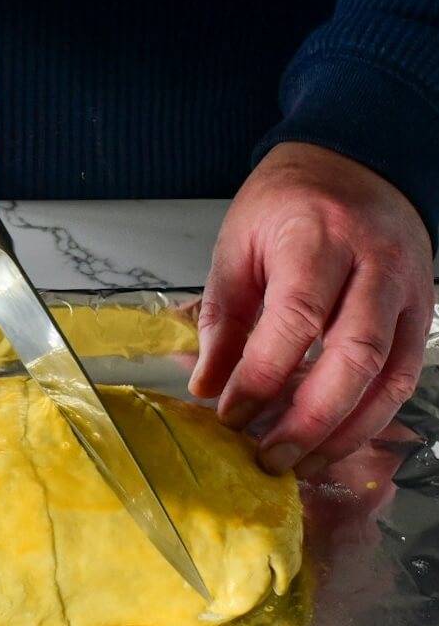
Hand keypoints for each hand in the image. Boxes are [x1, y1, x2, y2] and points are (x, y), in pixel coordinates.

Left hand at [190, 142, 434, 475]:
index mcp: (319, 237)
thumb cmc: (290, 203)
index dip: (262, 379)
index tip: (230, 415)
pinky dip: (370, 418)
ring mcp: (408, 289)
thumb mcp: (237, 245)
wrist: (356, 160)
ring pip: (388, 377)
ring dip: (345, 433)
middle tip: (270, 458)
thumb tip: (207, 385)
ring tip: (301, 464)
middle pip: (354, 357)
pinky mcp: (422, 312)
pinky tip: (334, 441)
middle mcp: (375, 263)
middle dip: (309, 420)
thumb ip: (221, 317)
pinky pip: (404, 377)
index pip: (295, 321)